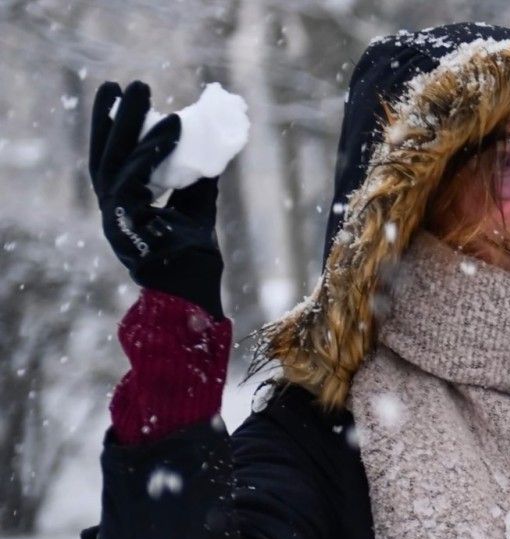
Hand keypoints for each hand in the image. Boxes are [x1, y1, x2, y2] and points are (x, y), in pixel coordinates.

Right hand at [89, 80, 224, 318]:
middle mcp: (112, 210)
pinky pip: (134, 180)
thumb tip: (213, 146)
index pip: (111, 159)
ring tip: (145, 94)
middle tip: (122, 83)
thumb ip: (197, 180)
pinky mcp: (126, 225)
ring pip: (114, 163)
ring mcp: (115, 219)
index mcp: (124, 205)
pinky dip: (151, 151)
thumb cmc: (194, 256)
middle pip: (105, 155)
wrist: (195, 292)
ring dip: (130, 125)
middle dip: (112, 117)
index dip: (110, 128)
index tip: (116, 95)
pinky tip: (171, 128)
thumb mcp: (196, 207)